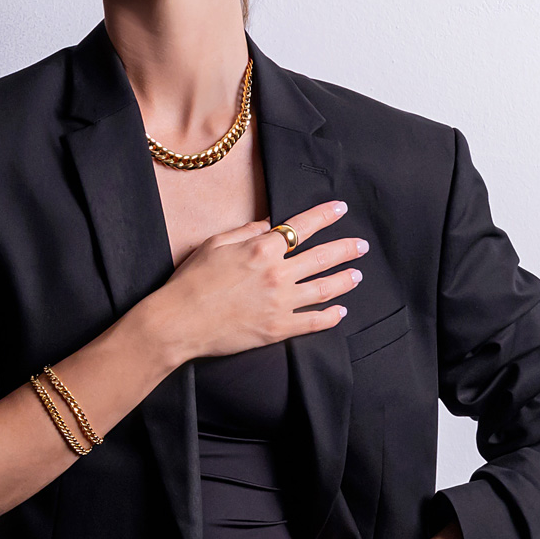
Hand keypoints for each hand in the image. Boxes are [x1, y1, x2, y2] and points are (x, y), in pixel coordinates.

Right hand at [151, 200, 365, 362]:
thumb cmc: (191, 281)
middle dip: (346, 248)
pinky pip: (314, 322)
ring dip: (345, 279)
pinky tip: (340, 311)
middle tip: (361, 245)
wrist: (179, 322)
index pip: (302, 226)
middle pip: (322, 256)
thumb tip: (269, 224)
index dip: (325, 216)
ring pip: (325, 288)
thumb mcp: (213, 244)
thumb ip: (245, 231)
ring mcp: (281, 303)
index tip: (341, 209)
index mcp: (261, 249)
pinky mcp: (278, 329)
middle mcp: (277, 273)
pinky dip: (331, 316)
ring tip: (357, 274)